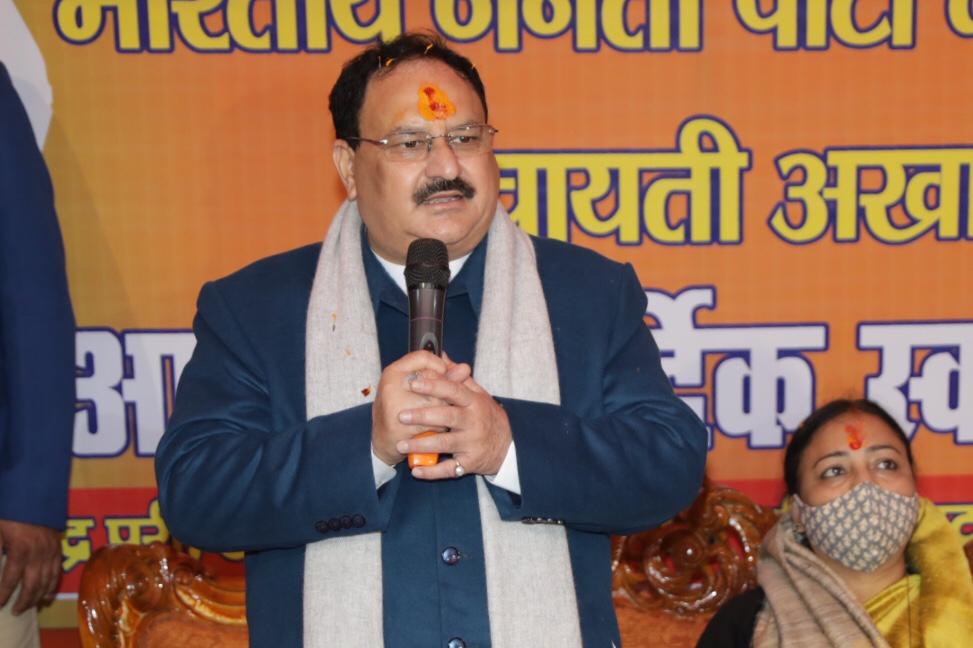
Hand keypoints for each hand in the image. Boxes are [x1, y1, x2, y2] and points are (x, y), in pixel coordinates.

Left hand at [0, 520, 61, 613]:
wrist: (35, 498)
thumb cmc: (11, 515)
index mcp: (20, 550)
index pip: (10, 580)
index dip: (3, 595)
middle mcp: (38, 554)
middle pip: (32, 584)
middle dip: (24, 601)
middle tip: (15, 611)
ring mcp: (50, 551)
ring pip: (47, 580)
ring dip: (38, 596)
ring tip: (29, 607)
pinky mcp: (58, 548)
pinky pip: (57, 571)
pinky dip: (52, 585)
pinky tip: (47, 595)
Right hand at [371, 350, 454, 465]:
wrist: (382, 439)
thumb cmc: (400, 407)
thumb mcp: (414, 386)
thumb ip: (440, 375)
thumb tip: (465, 368)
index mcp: (393, 372)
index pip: (423, 357)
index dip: (440, 365)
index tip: (446, 376)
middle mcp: (391, 386)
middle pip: (434, 381)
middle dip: (446, 393)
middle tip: (449, 401)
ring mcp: (394, 407)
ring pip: (436, 403)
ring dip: (446, 411)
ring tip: (444, 416)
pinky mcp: (401, 428)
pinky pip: (432, 425)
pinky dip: (440, 428)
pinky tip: (438, 429)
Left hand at [394, 368, 511, 479]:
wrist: (507, 447)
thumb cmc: (486, 416)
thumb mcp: (479, 395)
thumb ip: (459, 378)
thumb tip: (441, 356)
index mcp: (474, 402)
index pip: (453, 391)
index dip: (434, 386)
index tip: (414, 382)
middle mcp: (474, 422)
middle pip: (447, 416)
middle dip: (423, 416)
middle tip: (401, 415)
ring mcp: (472, 443)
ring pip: (445, 443)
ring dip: (422, 444)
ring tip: (401, 444)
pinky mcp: (469, 463)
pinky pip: (449, 469)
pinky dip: (432, 472)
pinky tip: (415, 470)